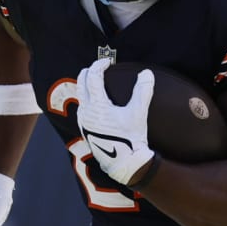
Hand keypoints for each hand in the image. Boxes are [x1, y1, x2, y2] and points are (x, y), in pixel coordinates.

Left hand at [75, 58, 154, 185]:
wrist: (124, 163)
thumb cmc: (131, 139)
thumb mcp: (138, 113)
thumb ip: (143, 91)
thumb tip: (147, 73)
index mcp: (97, 105)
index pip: (93, 77)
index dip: (99, 65)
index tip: (107, 61)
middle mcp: (86, 112)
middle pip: (80, 84)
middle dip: (87, 72)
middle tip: (97, 67)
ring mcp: (83, 122)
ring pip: (80, 96)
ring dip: (86, 86)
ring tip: (96, 82)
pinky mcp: (85, 130)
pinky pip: (82, 108)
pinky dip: (87, 99)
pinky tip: (96, 103)